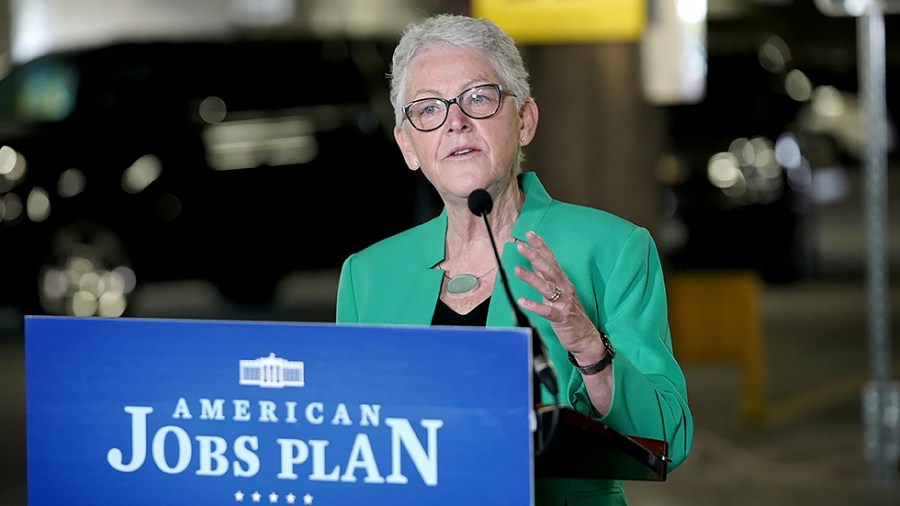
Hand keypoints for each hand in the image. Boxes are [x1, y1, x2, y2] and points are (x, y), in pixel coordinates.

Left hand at [514, 231, 599, 354]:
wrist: (586, 338)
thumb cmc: (569, 313)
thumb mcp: (557, 292)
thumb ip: (546, 277)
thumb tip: (533, 261)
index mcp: (562, 281)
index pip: (551, 259)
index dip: (541, 246)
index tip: (529, 234)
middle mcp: (564, 288)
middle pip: (549, 269)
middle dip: (535, 256)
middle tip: (521, 247)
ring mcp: (564, 303)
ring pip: (547, 287)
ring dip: (532, 278)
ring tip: (517, 270)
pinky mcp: (561, 318)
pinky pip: (547, 311)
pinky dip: (535, 306)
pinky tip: (522, 301)